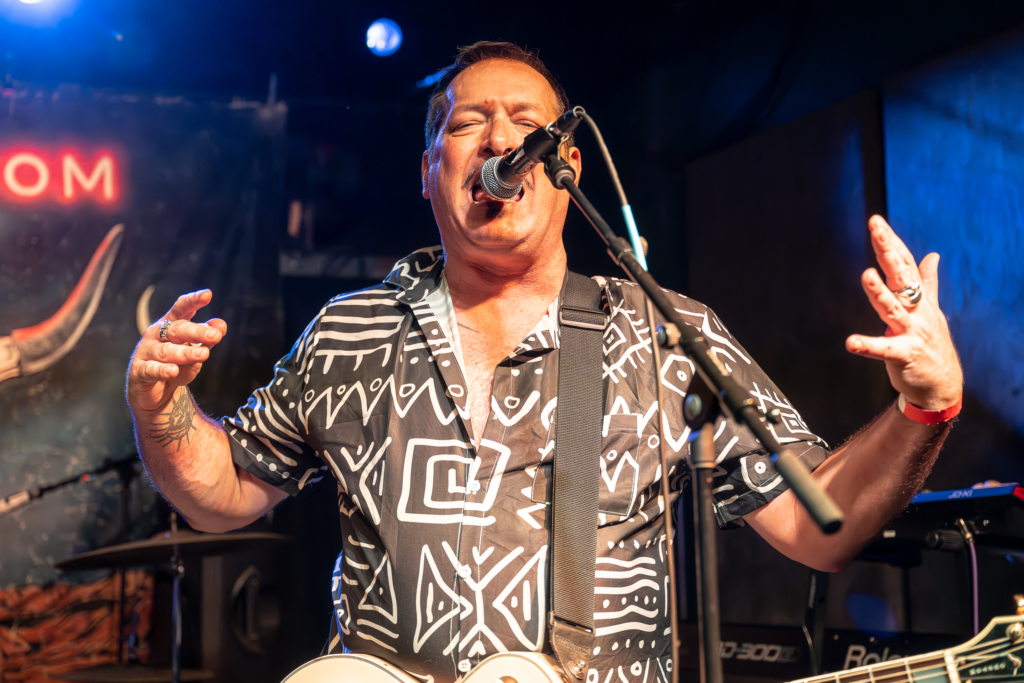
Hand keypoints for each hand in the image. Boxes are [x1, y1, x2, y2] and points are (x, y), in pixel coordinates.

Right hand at [127, 290, 226, 413]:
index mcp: (171, 325)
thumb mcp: (195, 351)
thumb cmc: (177, 365)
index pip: (181, 309)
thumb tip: (221, 325)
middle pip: (176, 330)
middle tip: (216, 336)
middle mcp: (156, 334)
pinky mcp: (138, 371)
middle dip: (196, 332)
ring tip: (203, 354)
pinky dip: (162, 370)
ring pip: (166, 351)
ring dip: (185, 352)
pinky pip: (151, 370)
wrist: (157, 392)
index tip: (207, 295)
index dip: (193, 301)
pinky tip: (173, 371)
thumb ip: (206, 338)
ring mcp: (145, 352)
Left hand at [845, 216, 961, 410]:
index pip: (904, 264)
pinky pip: (884, 349)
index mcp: (919, 298)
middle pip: (901, 276)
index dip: (891, 243)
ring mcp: (911, 332)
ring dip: (879, 292)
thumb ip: (928, 282)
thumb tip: (932, 256)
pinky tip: (851, 342)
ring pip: (893, 308)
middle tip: (876, 229)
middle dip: (888, 252)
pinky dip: (867, 345)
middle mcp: (917, 310)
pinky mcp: (904, 355)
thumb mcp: (929, 310)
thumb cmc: (930, 344)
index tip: (877, 222)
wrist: (942, 384)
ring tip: (866, 275)